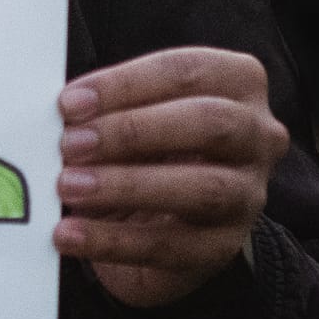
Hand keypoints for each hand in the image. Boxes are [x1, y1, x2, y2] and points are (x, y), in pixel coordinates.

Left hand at [54, 46, 288, 309]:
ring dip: (125, 186)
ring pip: (200, 188)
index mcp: (236, 82)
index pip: (185, 71)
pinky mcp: (224, 247)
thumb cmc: (147, 143)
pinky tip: (71, 233)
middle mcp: (257, 135)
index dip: (125, 85)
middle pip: (208, 123)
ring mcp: (248, 194)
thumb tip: (61, 113)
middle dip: (132, 132)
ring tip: (67, 187)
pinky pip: (171, 246)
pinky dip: (113, 240)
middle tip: (69, 144)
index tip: (69, 102)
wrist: (168, 213)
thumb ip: (107, 105)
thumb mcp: (134, 110)